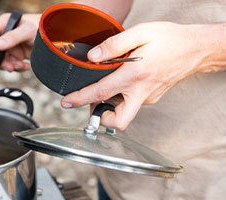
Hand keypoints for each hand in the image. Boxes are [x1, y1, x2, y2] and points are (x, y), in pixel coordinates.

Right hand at [0, 13, 39, 71]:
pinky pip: (12, 64)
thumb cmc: (42, 27)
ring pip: (3, 60)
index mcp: (3, 24)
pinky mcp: (18, 55)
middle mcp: (5, 35)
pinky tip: (26, 66)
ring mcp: (11, 46)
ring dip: (10, 66)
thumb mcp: (28, 31)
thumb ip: (12, 37)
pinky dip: (18, 68)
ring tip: (21, 66)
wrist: (56, 35)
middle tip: (9, 68)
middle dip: (0, 62)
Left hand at [60, 22, 225, 129]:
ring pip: (124, 113)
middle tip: (92, 102)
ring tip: (107, 85)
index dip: (80, 99)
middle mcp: (142, 92)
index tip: (66, 103)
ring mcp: (148, 98)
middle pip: (118, 121)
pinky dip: (122, 97)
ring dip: (110, 105)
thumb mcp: (140, 33)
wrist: (195, 48)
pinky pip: (132, 104)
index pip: (101, 93)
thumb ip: (114, 45)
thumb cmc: (170, 39)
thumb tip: (93, 57)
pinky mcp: (153, 97)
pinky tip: (123, 81)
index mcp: (135, 76)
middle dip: (100, 117)